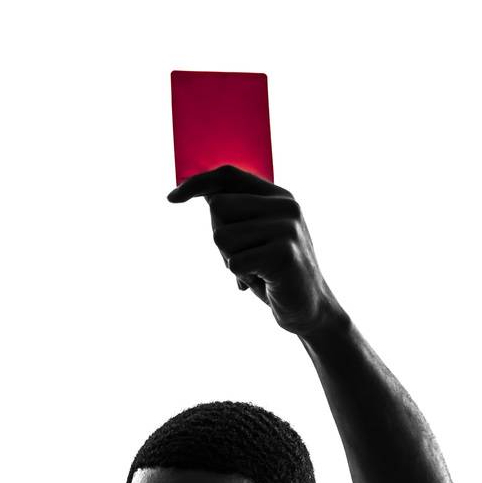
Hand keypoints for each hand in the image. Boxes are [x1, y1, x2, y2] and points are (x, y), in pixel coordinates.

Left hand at [168, 165, 347, 337]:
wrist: (309, 307)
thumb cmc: (274, 271)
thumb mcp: (256, 235)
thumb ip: (237, 211)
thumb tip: (203, 191)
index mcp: (278, 196)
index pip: (229, 175)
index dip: (197, 183)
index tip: (172, 198)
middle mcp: (285, 205)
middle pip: (218, 207)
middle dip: (220, 237)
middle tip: (244, 256)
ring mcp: (286, 228)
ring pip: (222, 236)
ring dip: (230, 260)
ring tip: (255, 269)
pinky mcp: (283, 254)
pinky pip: (234, 262)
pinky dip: (240, 276)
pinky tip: (263, 280)